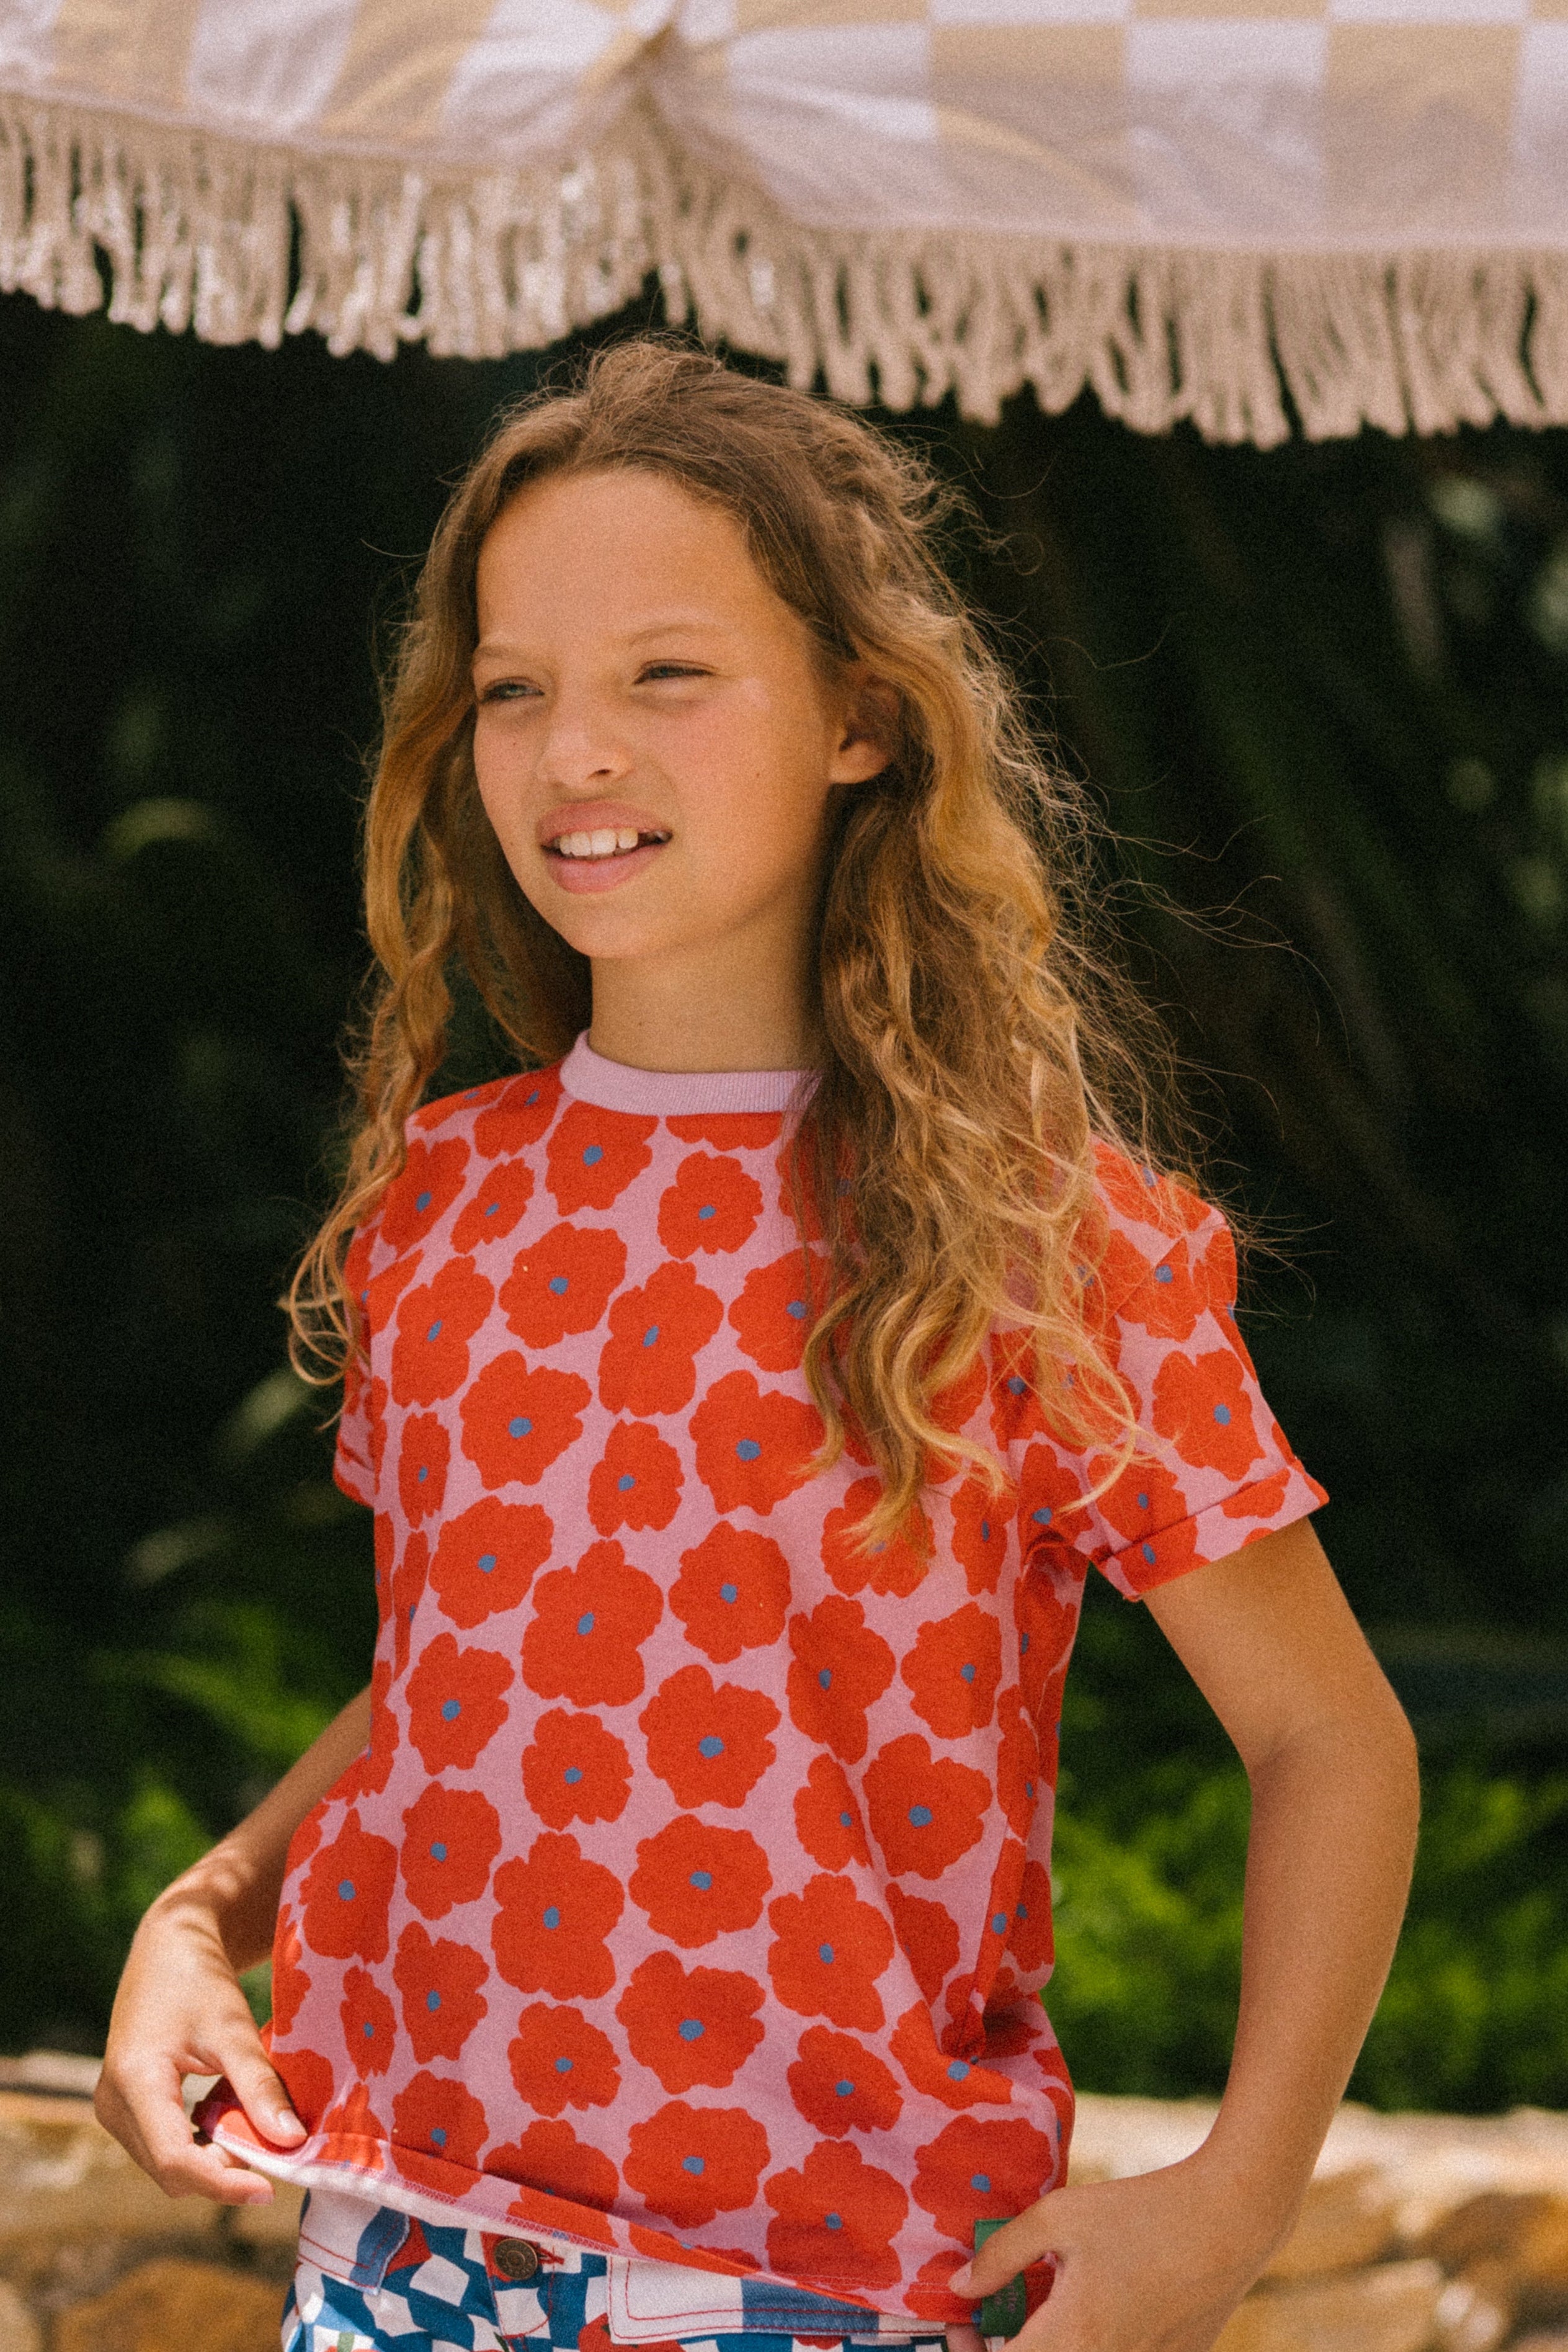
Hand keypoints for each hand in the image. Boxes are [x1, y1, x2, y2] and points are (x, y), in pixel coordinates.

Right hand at [94, 1893, 305, 2205]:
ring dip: (211, 2160)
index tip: (268, 2189)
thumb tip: (292, 2141)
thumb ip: (259, 2085)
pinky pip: (162, 2145)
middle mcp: (112, 2103)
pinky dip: (199, 2144)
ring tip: (255, 2131)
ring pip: (165, 2164)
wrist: (168, 1947)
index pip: (174, 2159)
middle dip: (221, 2172)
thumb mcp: (233, 2029)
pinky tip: (231, 2120)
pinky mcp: (124, 2106)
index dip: (222, 2183)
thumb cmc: (200, 1980)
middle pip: (169, 2169)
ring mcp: (113, 2107)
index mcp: (134, 2082)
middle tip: (273, 2156)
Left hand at [942, 2153, 1281, 2351]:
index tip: (962, 2324)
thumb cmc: (1141, 2212)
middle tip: (990, 2325)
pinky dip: (1081, 2348)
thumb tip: (959, 2288)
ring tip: (1035, 2320)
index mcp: (1073, 2338)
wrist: (1228, 2221)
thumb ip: (1001, 2254)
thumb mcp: (1060, 2216)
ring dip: (1043, 2351)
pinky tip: (1080, 2318)